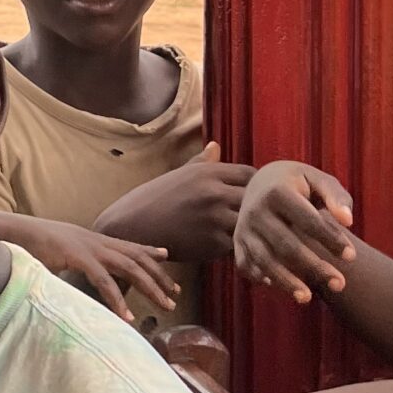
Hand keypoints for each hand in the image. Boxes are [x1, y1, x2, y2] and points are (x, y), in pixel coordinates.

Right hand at [7, 215, 181, 324]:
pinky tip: (127, 316)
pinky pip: (104, 281)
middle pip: (137, 258)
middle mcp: (97, 241)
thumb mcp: (63, 249)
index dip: (149, 252)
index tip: (167, 258)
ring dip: (149, 287)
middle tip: (175, 294)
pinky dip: (118, 299)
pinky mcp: (78, 258)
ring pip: (129, 268)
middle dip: (159, 276)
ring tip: (165, 305)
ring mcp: (89, 248)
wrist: (15, 231)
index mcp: (93, 239)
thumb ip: (77, 258)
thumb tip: (84, 270)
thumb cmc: (34, 243)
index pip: (129, 245)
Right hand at [97, 144, 256, 265]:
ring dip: (251, 229)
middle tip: (259, 215)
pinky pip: (238, 245)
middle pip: (257, 198)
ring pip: (251, 224)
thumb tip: (216, 146)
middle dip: (259, 207)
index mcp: (208, 172)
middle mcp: (214, 192)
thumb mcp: (178, 175)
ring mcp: (214, 218)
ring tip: (250, 233)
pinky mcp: (213, 244)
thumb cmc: (155, 199)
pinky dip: (238, 247)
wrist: (133, 228)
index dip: (256, 185)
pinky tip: (232, 246)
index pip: (252, 174)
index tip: (253, 195)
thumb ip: (202, 162)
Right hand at [233, 160, 357, 304]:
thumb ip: (336, 196)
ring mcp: (243, 227)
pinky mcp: (237, 242)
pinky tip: (281, 288)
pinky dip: (261, 278)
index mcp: (277, 190)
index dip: (331, 240)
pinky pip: (246, 265)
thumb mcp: (317, 180)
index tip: (352, 257)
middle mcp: (255, 209)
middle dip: (314, 267)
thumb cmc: (298, 184)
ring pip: (264, 259)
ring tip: (308, 298)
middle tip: (340, 284)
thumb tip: (347, 221)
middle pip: (287, 245)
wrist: (262, 181)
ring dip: (286, 281)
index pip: (308, 221)